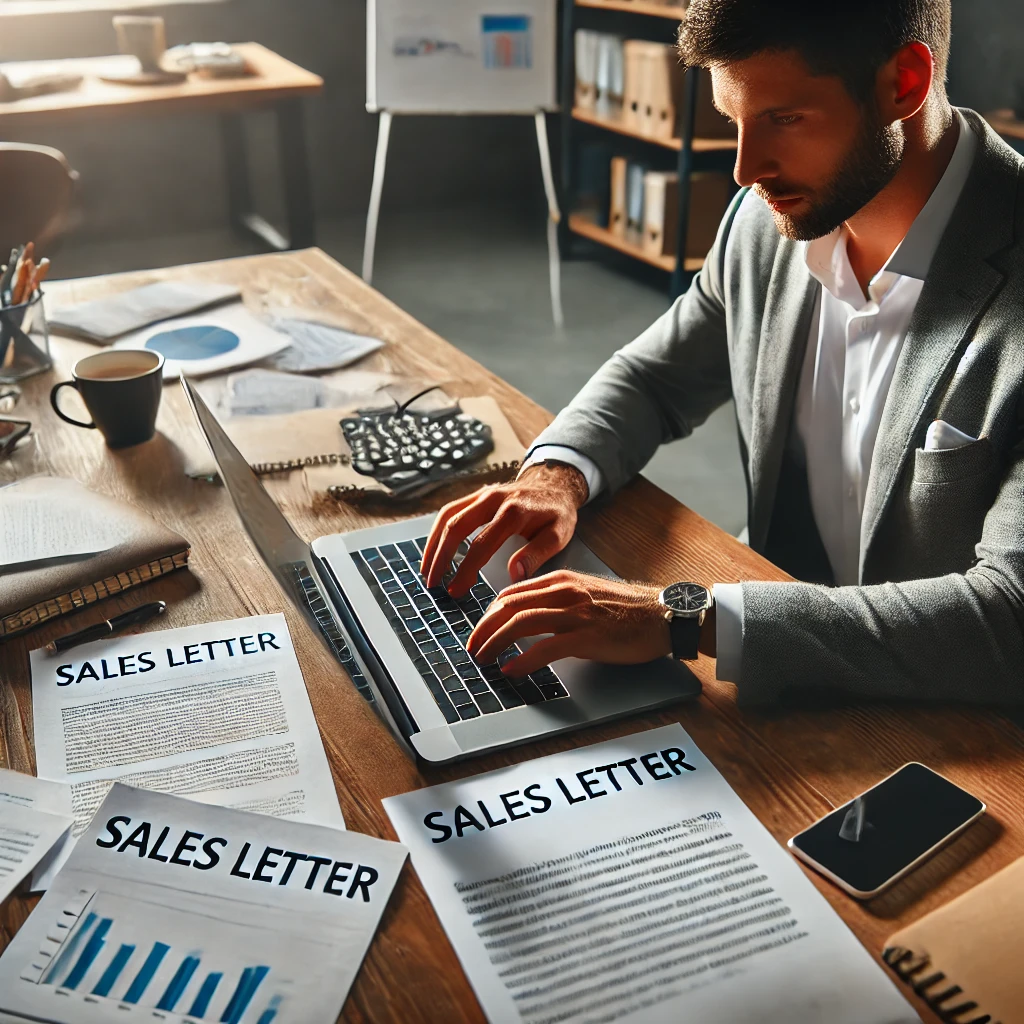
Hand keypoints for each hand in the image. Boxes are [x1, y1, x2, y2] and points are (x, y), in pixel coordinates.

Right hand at [420, 463, 588, 597]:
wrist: (556, 484)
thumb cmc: (557, 513)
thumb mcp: (558, 535)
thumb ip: (537, 554)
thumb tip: (514, 574)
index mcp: (513, 511)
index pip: (481, 544)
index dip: (466, 570)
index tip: (456, 590)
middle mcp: (493, 499)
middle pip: (456, 527)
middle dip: (440, 558)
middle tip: (433, 583)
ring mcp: (482, 494)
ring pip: (447, 516)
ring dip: (433, 544)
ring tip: (426, 570)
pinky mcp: (476, 494)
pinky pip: (450, 510)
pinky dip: (437, 531)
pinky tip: (434, 550)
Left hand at [466, 570, 671, 676]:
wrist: (663, 615)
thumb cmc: (626, 609)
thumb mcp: (585, 594)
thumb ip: (556, 600)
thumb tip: (527, 616)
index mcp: (561, 581)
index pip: (511, 593)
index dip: (488, 613)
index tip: (479, 630)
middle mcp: (564, 593)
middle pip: (508, 607)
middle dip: (483, 628)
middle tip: (472, 647)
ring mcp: (575, 614)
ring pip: (521, 624)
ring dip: (495, 643)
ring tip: (483, 659)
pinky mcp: (587, 636)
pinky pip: (546, 648)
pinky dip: (523, 660)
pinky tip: (512, 670)